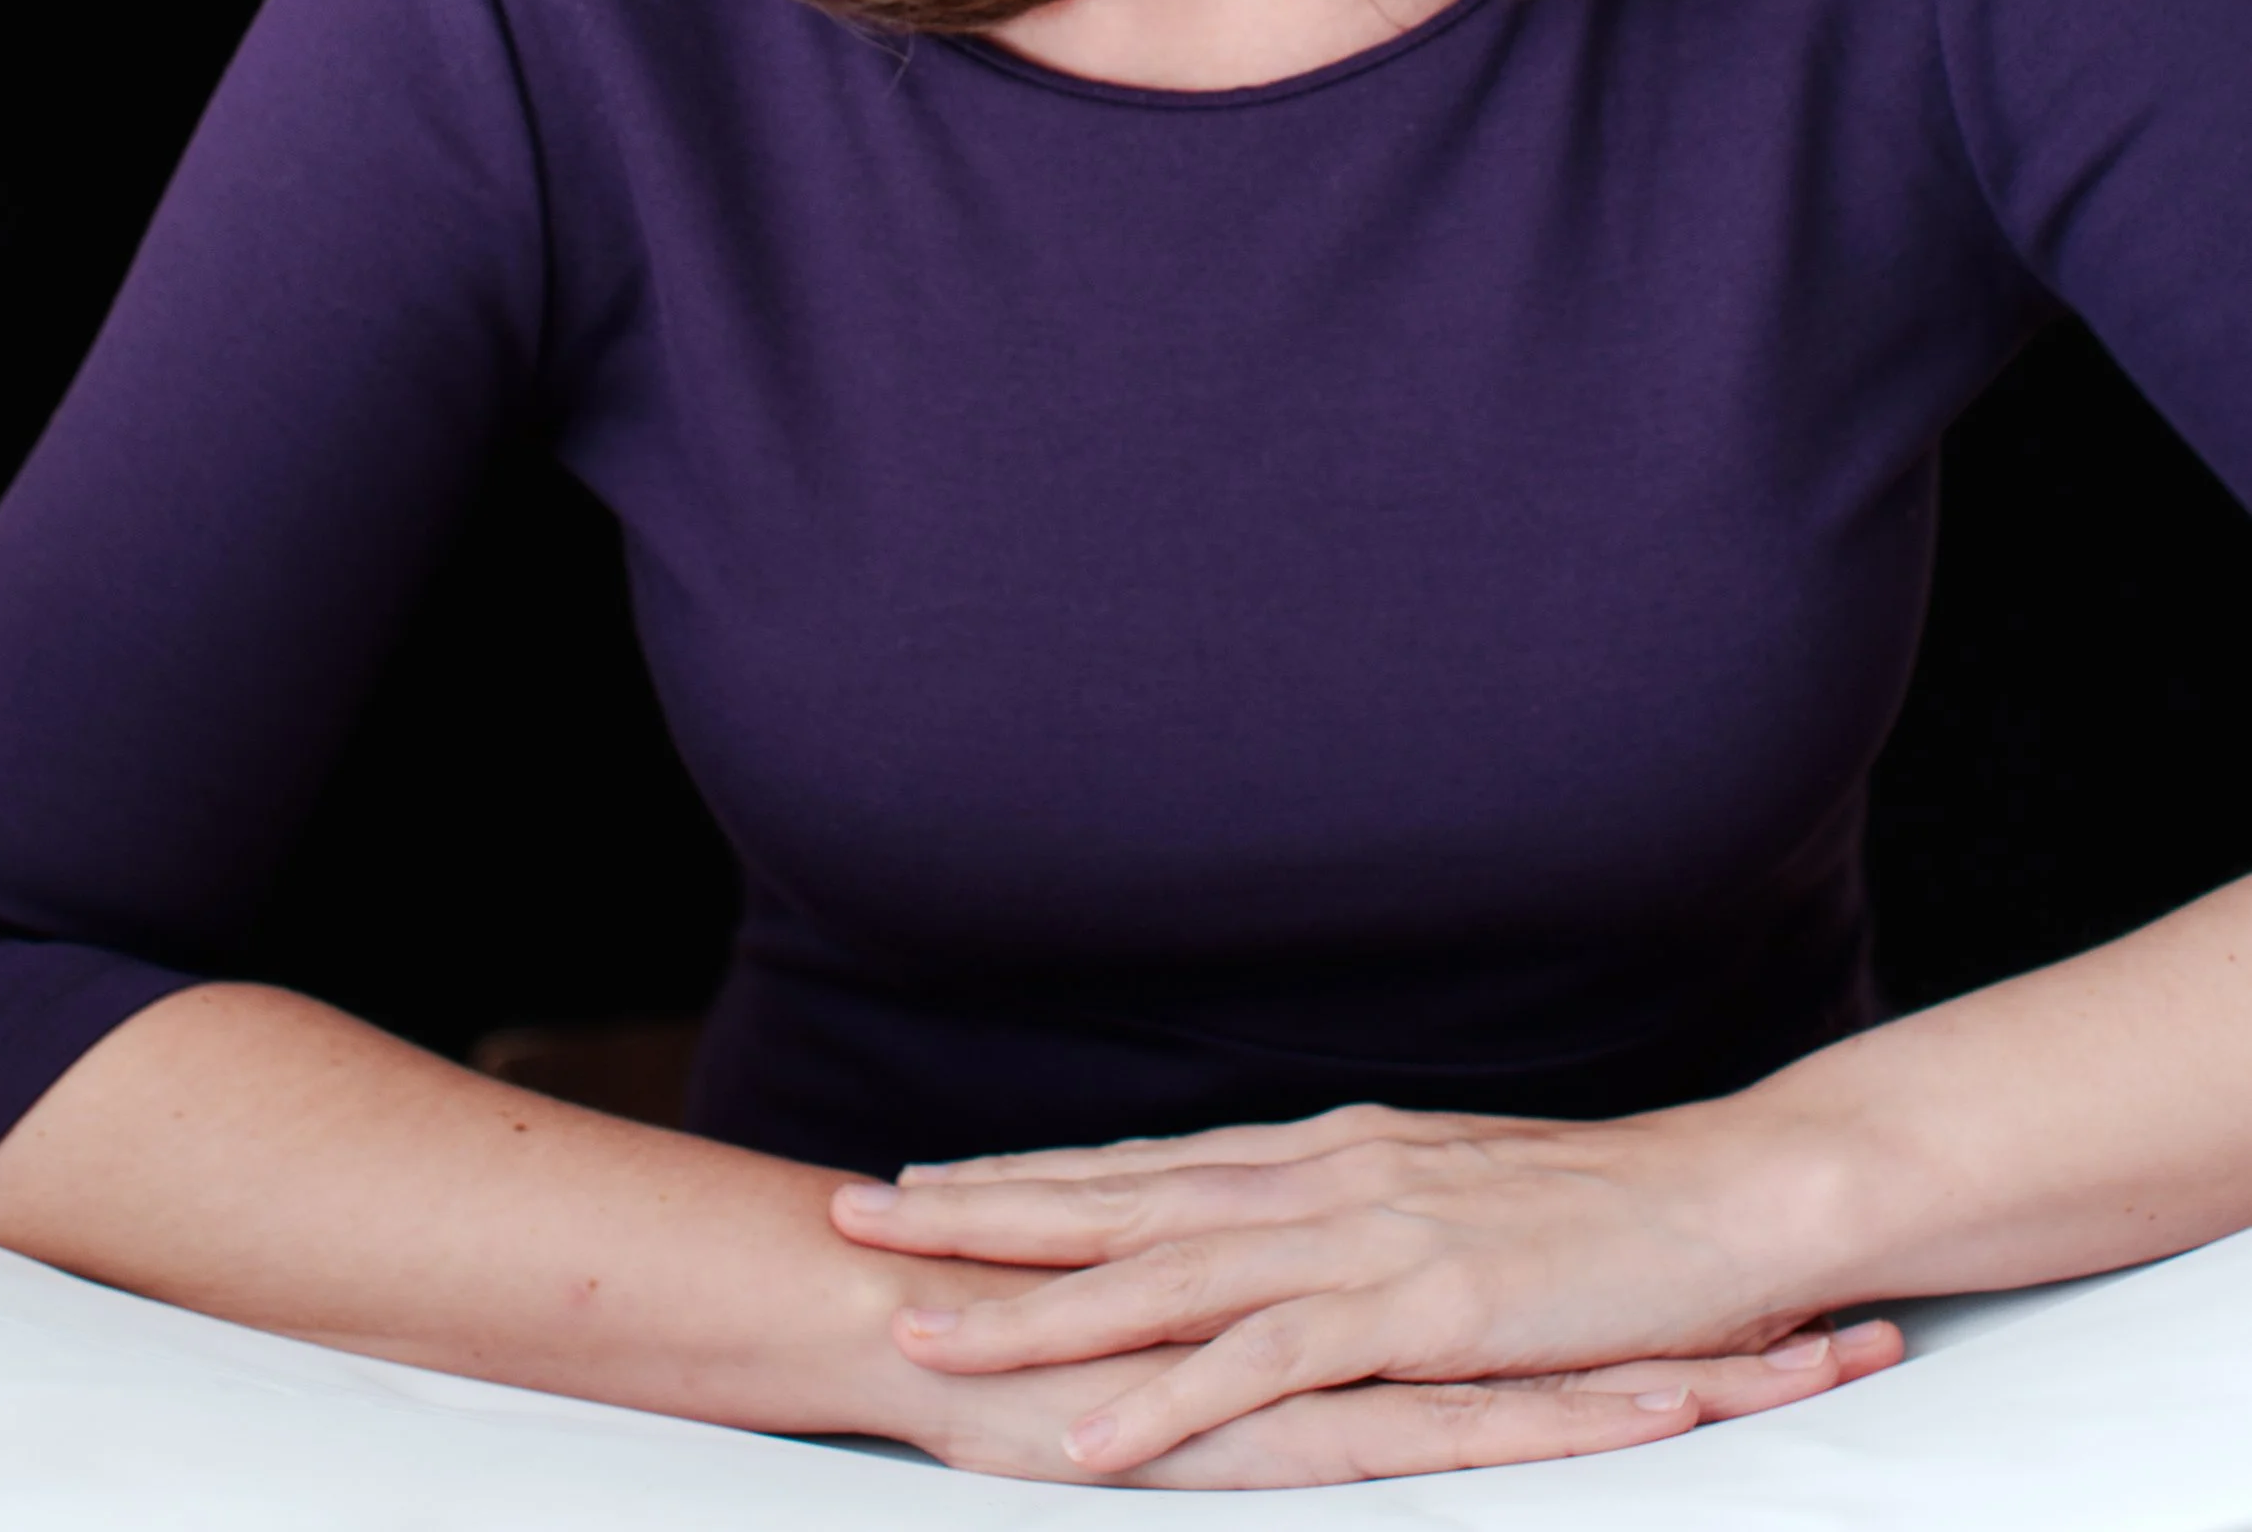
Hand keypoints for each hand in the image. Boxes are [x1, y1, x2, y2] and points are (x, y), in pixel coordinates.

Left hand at [832, 1097, 1895, 1475]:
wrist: (1742, 1197)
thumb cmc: (1616, 1215)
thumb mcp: (1460, 1206)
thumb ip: (1366, 1222)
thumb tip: (1289, 1240)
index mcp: (1330, 1157)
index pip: (1146, 1164)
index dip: (1031, 1176)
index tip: (924, 1178)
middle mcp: (1325, 1178)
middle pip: (1119, 1198)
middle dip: (978, 1213)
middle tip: (853, 1213)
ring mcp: (1367, 1238)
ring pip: (1159, 1273)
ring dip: (1031, 1307)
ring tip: (918, 1328)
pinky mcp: (1419, 1311)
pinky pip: (1263, 1366)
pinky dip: (1163, 1403)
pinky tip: (1084, 1439)